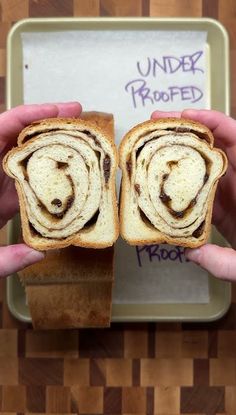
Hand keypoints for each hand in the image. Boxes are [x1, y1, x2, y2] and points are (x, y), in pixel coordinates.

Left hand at [0, 102, 81, 276]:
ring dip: (53, 150)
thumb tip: (39, 253)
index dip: (31, 116)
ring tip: (82, 146)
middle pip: (19, 140)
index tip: (60, 109)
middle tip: (80, 121)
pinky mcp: (3, 201)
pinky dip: (48, 178)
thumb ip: (3, 259)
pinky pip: (28, 183)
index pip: (1, 130)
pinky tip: (69, 179)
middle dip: (49, 126)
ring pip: (27, 159)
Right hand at [152, 109, 235, 280]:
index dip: (213, 122)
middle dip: (186, 131)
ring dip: (179, 152)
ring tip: (152, 144)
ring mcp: (230, 196)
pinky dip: (182, 181)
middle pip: (214, 147)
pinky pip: (201, 189)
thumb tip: (190, 251)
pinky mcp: (222, 209)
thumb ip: (223, 261)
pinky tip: (162, 180)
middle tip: (156, 123)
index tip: (186, 115)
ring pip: (204, 165)